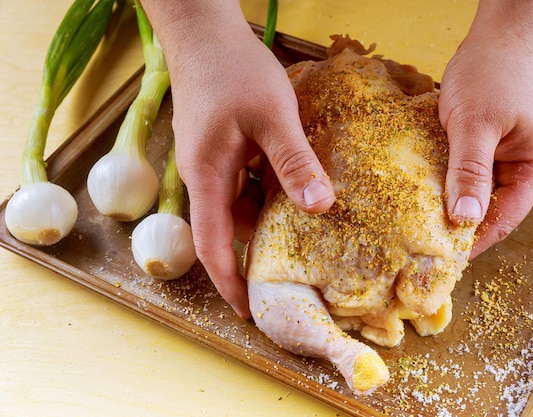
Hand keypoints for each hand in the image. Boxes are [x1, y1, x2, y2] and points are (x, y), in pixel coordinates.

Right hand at [145, 3, 334, 317]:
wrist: (204, 31)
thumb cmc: (232, 70)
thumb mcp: (272, 116)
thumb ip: (294, 162)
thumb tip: (320, 207)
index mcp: (208, 178)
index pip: (214, 246)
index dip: (229, 282)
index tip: (249, 311)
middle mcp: (206, 176)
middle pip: (229, 228)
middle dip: (255, 254)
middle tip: (293, 273)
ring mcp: (213, 160)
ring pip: (241, 203)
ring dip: (268, 218)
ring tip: (304, 232)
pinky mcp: (224, 145)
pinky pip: (246, 180)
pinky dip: (269, 190)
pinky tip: (297, 185)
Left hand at [439, 25, 532, 257]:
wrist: (499, 35)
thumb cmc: (496, 72)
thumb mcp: (478, 123)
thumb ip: (471, 169)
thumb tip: (464, 217)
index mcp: (532, 170)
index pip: (502, 220)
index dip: (472, 241)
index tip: (440, 258)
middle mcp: (518, 169)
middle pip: (487, 211)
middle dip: (456, 226)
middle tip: (419, 245)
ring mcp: (499, 158)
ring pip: (470, 192)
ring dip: (446, 204)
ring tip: (414, 224)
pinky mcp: (480, 146)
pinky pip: (460, 172)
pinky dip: (442, 181)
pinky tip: (417, 191)